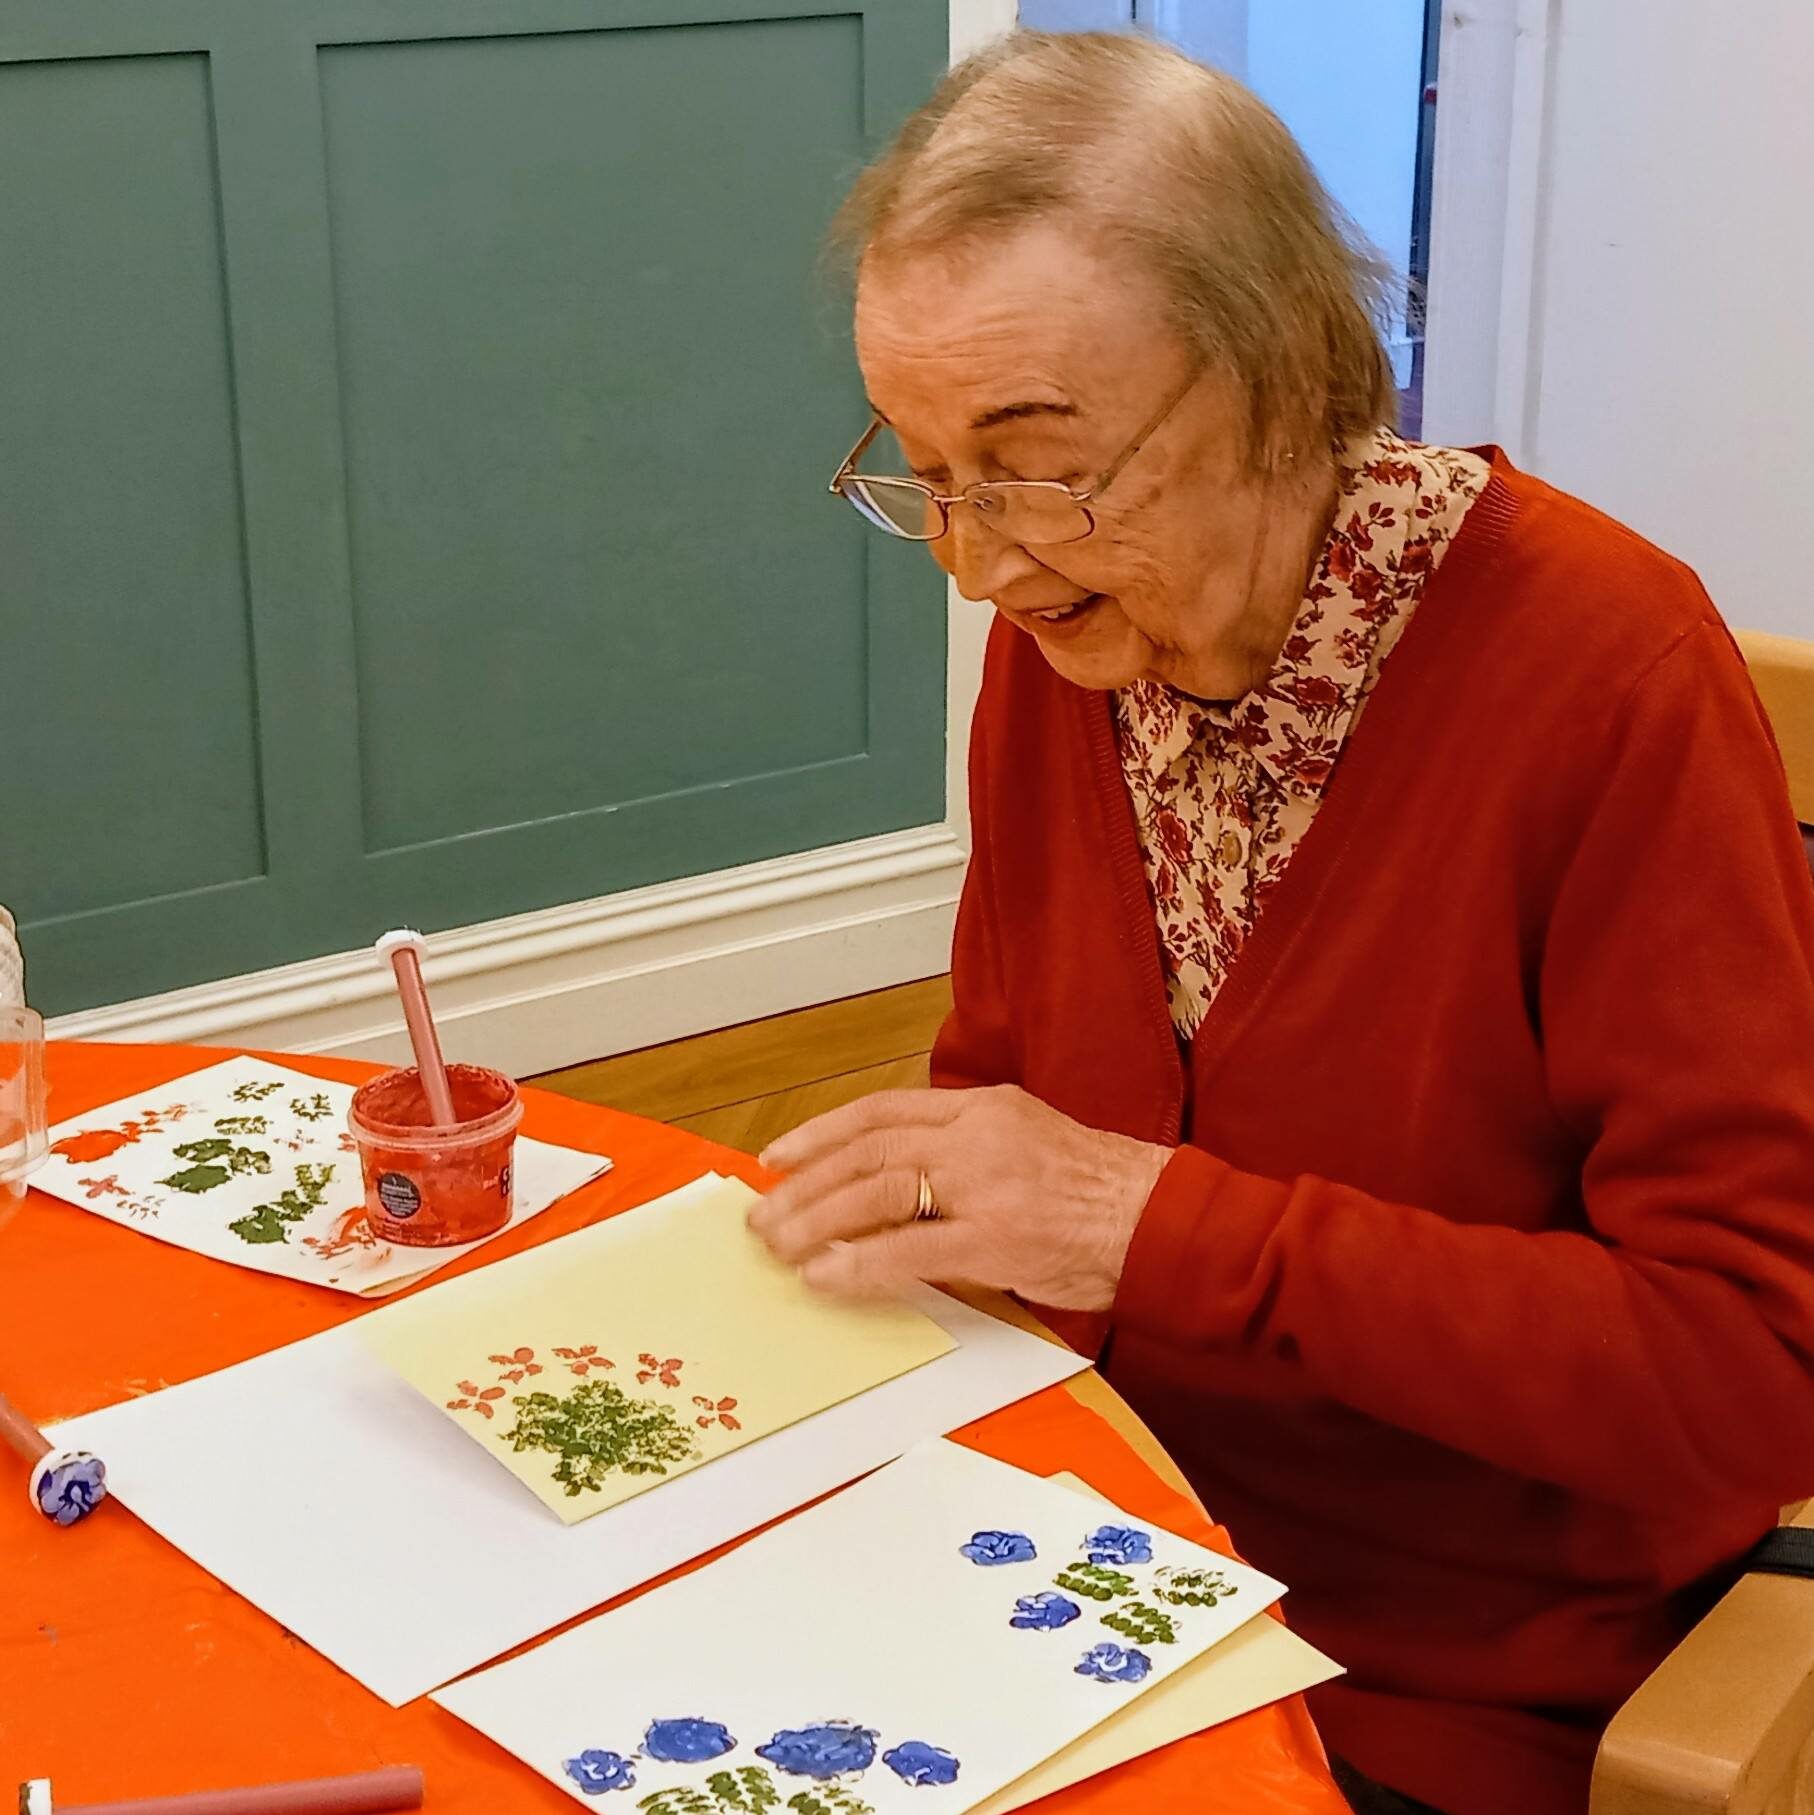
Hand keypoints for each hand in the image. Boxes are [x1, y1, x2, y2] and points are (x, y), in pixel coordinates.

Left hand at [747, 1085, 1170, 1310]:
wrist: (1161, 1220)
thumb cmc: (1100, 1194)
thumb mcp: (1026, 1146)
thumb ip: (964, 1156)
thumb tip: (894, 1188)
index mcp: (984, 1107)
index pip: (883, 1110)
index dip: (823, 1133)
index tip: (781, 1156)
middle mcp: (979, 1135)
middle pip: (868, 1149)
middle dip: (806, 1184)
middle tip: (764, 1215)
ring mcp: (986, 1184)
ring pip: (877, 1188)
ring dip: (817, 1220)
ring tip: (780, 1247)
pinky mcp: (996, 1238)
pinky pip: (908, 1250)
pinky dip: (857, 1264)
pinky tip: (825, 1276)